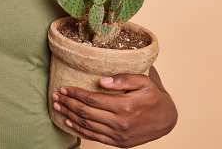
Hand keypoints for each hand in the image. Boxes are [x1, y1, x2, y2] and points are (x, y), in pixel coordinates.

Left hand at [52, 71, 176, 147]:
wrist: (166, 119)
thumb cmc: (152, 97)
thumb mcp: (143, 82)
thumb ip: (123, 79)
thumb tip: (101, 82)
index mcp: (124, 106)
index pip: (92, 99)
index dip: (75, 93)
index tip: (64, 87)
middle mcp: (120, 122)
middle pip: (86, 112)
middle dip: (68, 103)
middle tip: (55, 96)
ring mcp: (118, 135)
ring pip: (87, 125)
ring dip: (70, 115)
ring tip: (57, 107)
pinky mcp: (118, 142)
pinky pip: (95, 137)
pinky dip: (80, 130)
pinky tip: (69, 122)